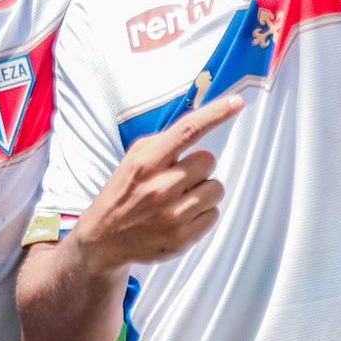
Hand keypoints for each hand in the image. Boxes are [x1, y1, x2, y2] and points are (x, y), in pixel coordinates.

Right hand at [70, 94, 242, 273]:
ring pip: (216, 189)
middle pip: (208, 161)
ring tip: (180, 198)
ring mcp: (173, 215)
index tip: (237, 102)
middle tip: (180, 177)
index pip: (188, 130)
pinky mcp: (182, 238)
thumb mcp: (133, 160)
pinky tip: (180, 216)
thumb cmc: (124, 192)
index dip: (215, 114)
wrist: (104, 239)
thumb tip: (199, 125)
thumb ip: (163, 143)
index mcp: (147, 162)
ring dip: (203, 191)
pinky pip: (214, 214)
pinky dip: (202, 213)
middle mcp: (161, 187)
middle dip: (198, 167)